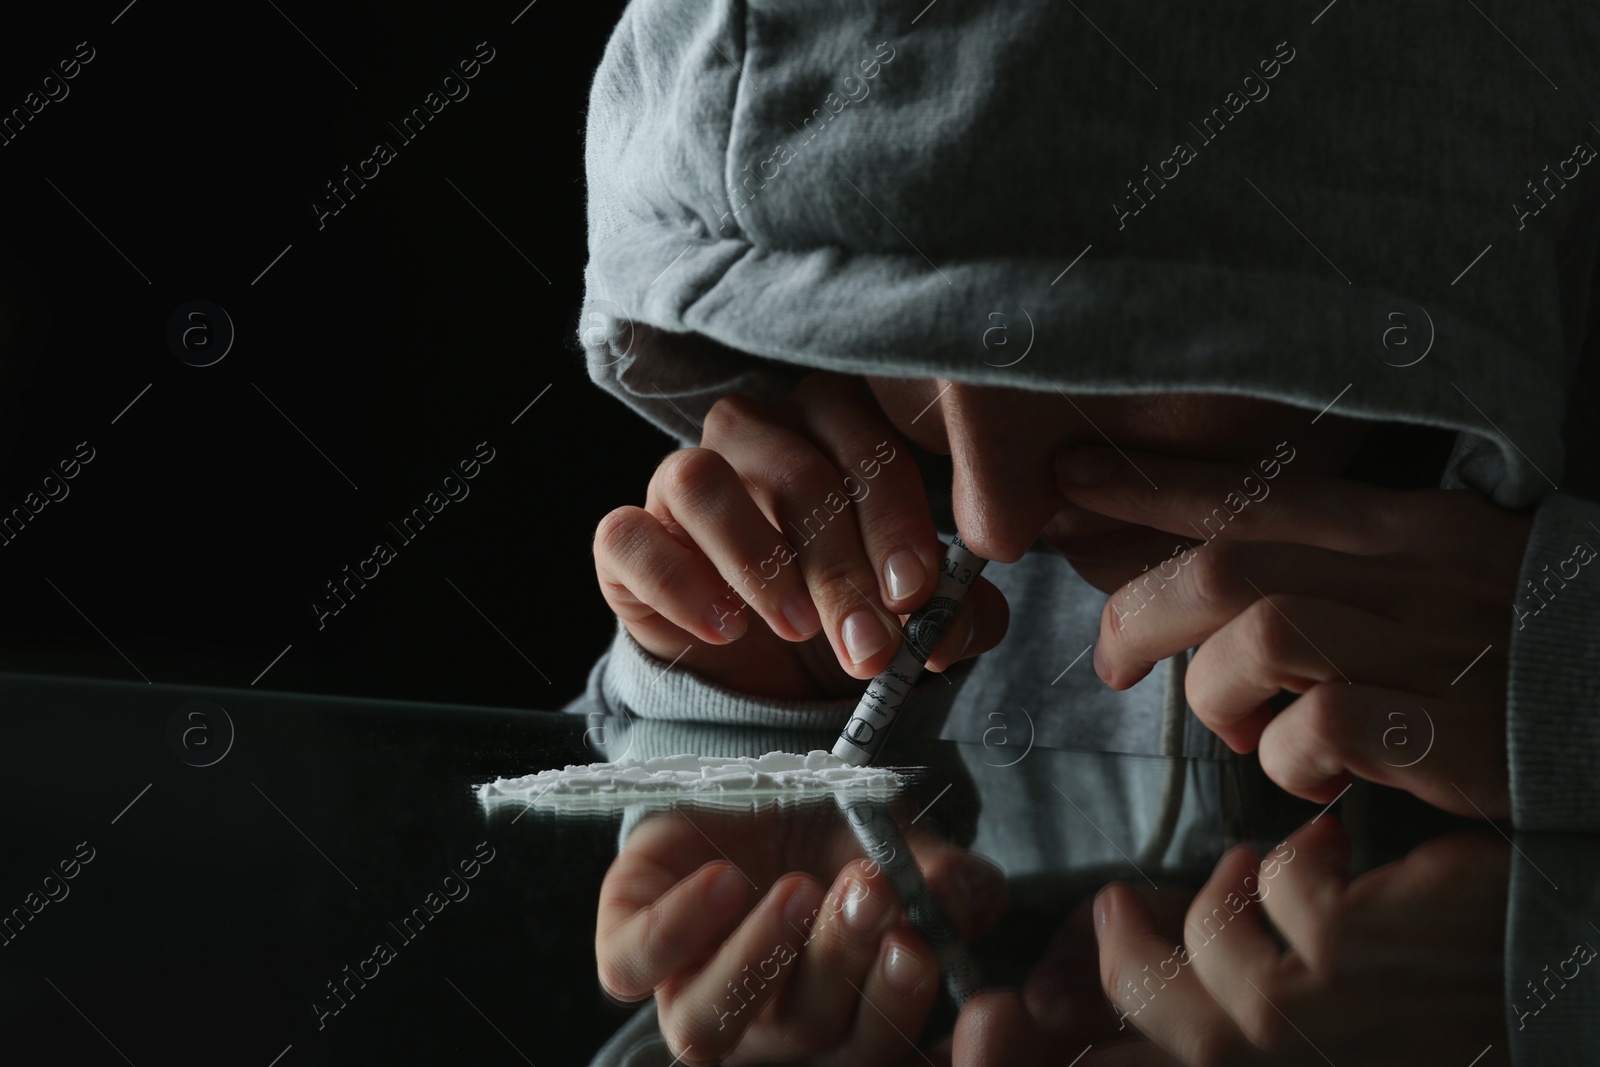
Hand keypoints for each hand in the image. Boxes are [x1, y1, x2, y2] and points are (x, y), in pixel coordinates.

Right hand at [594, 371, 1008, 700]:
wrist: (768, 677)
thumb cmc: (848, 616)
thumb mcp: (911, 619)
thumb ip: (949, 612)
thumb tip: (949, 627)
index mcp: (833, 430)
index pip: (863, 439)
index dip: (892, 516)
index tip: (914, 593)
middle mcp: (753, 437)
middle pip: (792, 469)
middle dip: (838, 566)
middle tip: (867, 643)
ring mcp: (681, 481)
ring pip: (700, 478)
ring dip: (756, 560)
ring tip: (794, 629)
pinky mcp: (628, 539)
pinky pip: (628, 535)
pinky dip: (679, 583)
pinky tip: (725, 629)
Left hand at [594, 803, 1007, 1065]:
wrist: (753, 787)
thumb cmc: (836, 836)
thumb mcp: (902, 847)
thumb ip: (943, 878)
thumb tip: (967, 897)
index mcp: (836, 1020)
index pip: (870, 1044)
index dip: (895, 1002)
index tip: (918, 944)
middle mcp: (762, 1025)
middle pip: (802, 1026)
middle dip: (842, 955)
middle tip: (870, 887)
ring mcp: (688, 989)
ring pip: (706, 1023)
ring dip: (758, 957)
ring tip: (799, 889)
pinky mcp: (628, 945)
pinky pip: (632, 966)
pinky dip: (675, 929)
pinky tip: (724, 879)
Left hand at [1055, 444, 1532, 817]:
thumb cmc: (1513, 643)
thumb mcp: (1428, 570)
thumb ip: (1325, 564)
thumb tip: (1205, 589)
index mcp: (1399, 526)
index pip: (1252, 488)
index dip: (1149, 482)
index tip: (1067, 475)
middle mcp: (1406, 573)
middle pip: (1227, 566)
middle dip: (1141, 609)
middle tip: (1111, 662)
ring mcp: (1428, 648)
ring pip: (1259, 639)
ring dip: (1217, 695)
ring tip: (1238, 729)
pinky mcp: (1446, 732)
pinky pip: (1317, 729)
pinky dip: (1288, 760)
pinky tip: (1312, 777)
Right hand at [1081, 817, 1508, 1064]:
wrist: (1579, 977)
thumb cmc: (1480, 1015)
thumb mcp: (1365, 1036)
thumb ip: (1280, 1015)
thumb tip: (1187, 982)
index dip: (1107, 1059)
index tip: (1075, 1041)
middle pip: (1175, 1028)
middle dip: (1129, 966)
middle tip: (1115, 908)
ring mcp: (1321, 1022)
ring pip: (1215, 953)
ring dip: (1223, 898)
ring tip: (1246, 865)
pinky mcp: (1349, 953)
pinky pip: (1283, 889)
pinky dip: (1299, 860)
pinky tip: (1330, 848)